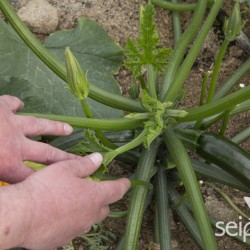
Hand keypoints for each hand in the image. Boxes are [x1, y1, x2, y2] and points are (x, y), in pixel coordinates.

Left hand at [0, 95, 76, 182]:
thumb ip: (2, 175)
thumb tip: (8, 188)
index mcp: (8, 163)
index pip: (33, 176)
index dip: (50, 178)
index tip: (65, 179)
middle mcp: (16, 143)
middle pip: (46, 154)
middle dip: (65, 158)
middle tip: (81, 160)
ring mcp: (11, 123)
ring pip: (39, 125)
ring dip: (55, 127)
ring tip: (69, 129)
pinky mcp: (0, 108)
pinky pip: (10, 104)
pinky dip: (16, 104)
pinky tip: (21, 104)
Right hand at [0, 153, 129, 249]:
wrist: (22, 216)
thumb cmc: (46, 187)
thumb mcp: (67, 169)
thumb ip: (86, 164)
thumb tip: (100, 158)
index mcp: (95, 196)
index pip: (116, 190)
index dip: (123, 185)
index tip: (127, 182)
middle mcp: (90, 215)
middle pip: (104, 208)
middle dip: (103, 199)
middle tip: (94, 191)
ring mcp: (78, 229)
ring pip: (90, 219)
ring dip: (88, 210)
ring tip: (75, 202)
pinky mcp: (65, 238)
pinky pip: (75, 228)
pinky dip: (73, 220)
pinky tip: (61, 214)